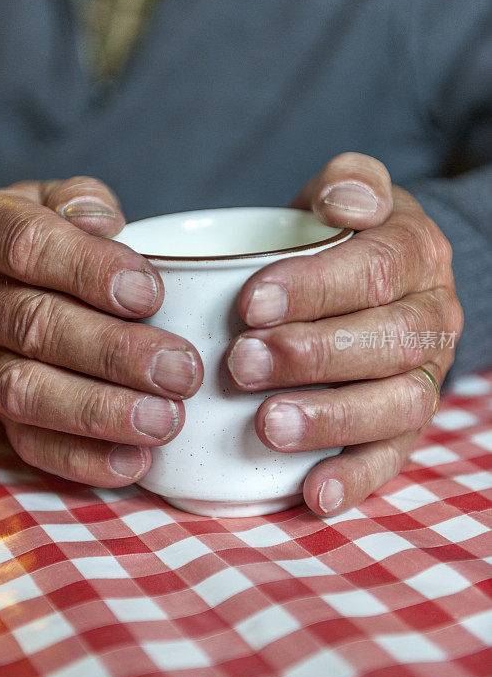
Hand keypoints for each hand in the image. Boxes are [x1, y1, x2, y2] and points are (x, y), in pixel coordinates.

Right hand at [0, 177, 202, 485]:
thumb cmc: (50, 241)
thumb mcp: (59, 202)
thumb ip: (82, 202)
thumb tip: (102, 221)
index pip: (30, 247)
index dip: (90, 271)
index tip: (151, 294)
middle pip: (36, 326)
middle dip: (114, 353)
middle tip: (179, 370)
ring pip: (28, 392)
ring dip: (100, 411)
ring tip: (165, 421)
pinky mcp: (0, 412)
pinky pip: (30, 443)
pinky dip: (83, 459)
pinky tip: (136, 461)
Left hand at [226, 153, 462, 515]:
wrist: (380, 280)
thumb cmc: (343, 239)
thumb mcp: (346, 194)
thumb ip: (349, 182)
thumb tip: (344, 205)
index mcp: (416, 255)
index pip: (375, 270)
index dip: (315, 288)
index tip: (250, 302)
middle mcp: (432, 317)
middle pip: (388, 341)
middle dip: (313, 356)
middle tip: (244, 363)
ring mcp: (425, 376)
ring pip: (398, 404)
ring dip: (332, 418)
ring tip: (269, 425)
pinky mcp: (407, 425)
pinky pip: (394, 455)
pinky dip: (357, 477)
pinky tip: (314, 494)